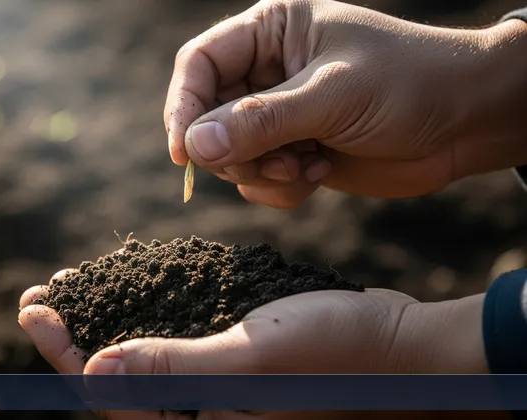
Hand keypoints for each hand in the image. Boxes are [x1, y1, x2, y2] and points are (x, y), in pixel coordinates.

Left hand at [18, 268, 490, 419]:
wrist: (395, 344)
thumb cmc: (333, 353)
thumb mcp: (249, 358)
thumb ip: (172, 370)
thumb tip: (93, 372)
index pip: (110, 399)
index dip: (63, 354)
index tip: (33, 310)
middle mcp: (201, 416)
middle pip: (116, 383)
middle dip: (72, 340)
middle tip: (38, 298)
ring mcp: (214, 392)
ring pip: (140, 363)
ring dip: (102, 326)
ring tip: (70, 290)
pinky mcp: (227, 365)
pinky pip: (171, 346)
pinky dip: (143, 318)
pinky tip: (129, 288)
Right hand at [165, 0, 526, 207]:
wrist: (466, 123)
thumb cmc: (408, 84)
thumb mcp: (332, 95)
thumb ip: (261, 120)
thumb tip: (195, 147)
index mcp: (272, 31)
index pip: (200, 63)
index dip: (184, 106)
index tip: (184, 151)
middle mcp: (268, 72)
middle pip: (208, 115)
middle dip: (233, 149)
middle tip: (272, 161)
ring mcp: (280, 114)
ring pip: (229, 154)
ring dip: (260, 171)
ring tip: (304, 165)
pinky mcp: (293, 150)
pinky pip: (257, 179)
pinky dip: (279, 187)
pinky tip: (318, 173)